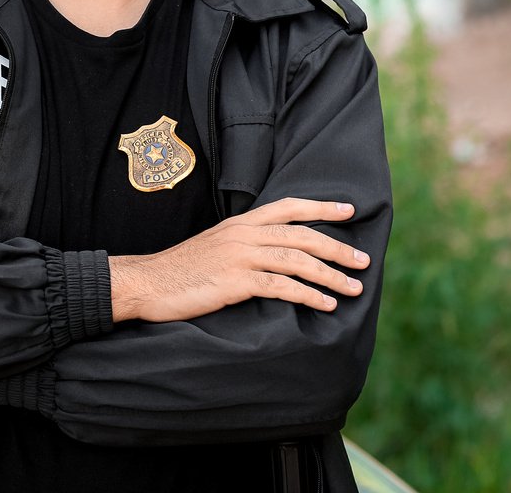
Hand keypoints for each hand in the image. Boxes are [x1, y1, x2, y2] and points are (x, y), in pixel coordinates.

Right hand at [109, 197, 369, 322]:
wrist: (148, 282)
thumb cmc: (180, 269)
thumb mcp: (214, 246)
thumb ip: (242, 244)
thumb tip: (274, 254)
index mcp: (238, 223)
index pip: (287, 207)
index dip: (320, 206)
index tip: (348, 209)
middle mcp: (242, 234)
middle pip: (301, 235)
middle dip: (337, 247)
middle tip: (363, 261)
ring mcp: (239, 256)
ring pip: (297, 261)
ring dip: (331, 275)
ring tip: (354, 288)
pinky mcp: (235, 281)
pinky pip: (282, 286)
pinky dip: (309, 295)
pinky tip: (325, 304)